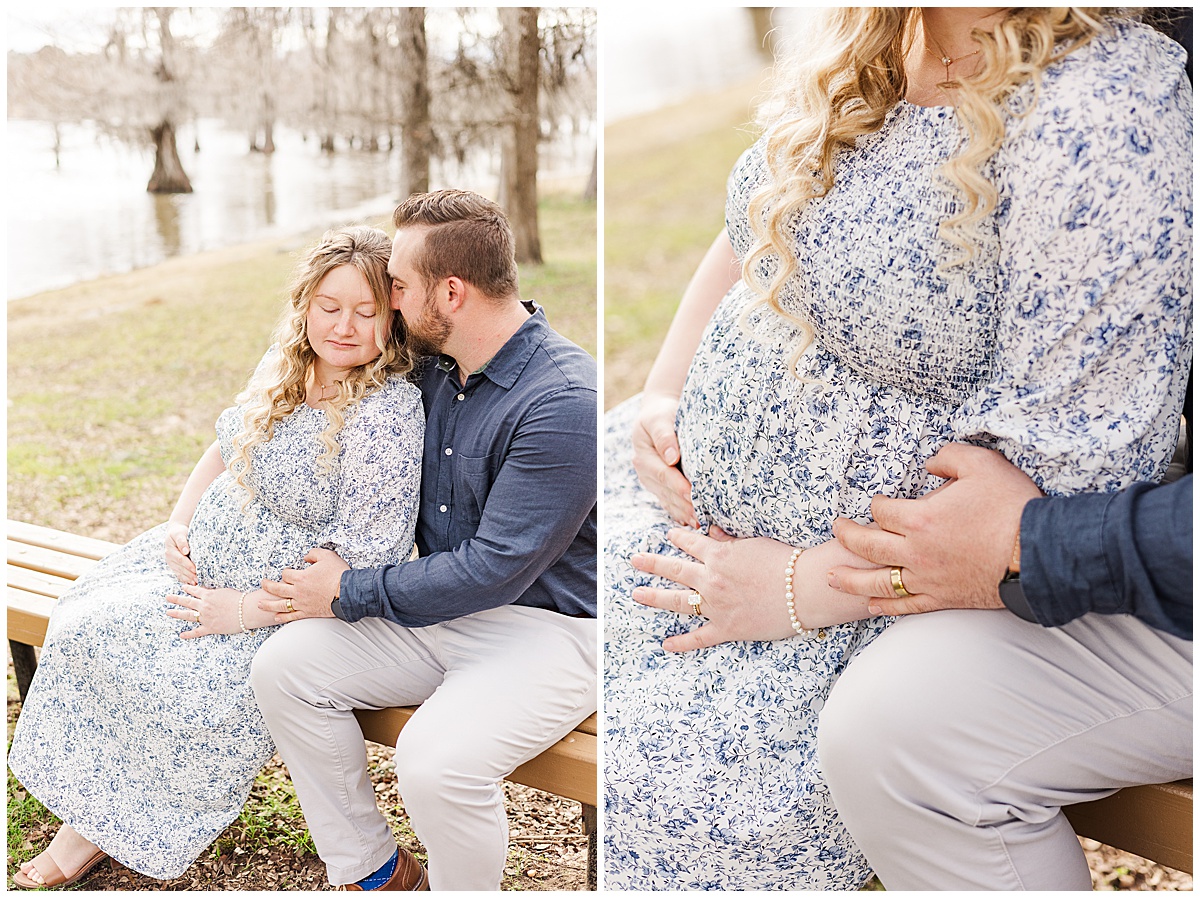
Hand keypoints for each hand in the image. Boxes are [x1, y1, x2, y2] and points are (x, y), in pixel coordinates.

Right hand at [165, 522, 196, 585]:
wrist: (175, 533)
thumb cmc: (179, 532)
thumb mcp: (180, 533)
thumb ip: (182, 541)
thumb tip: (185, 551)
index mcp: (170, 551)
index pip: (180, 560)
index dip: (188, 565)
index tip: (195, 569)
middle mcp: (169, 559)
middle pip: (180, 568)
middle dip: (189, 574)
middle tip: (198, 579)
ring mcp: (171, 563)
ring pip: (180, 573)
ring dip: (188, 578)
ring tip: (196, 583)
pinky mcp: (174, 566)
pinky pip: (179, 574)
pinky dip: (185, 579)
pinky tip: (192, 583)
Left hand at [166, 584, 245, 637]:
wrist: (246, 611)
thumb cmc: (239, 599)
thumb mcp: (224, 591)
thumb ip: (213, 592)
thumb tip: (205, 591)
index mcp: (208, 596)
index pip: (195, 591)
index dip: (188, 589)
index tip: (182, 588)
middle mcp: (204, 606)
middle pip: (187, 602)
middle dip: (176, 599)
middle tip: (167, 598)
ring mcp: (206, 618)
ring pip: (188, 615)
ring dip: (177, 613)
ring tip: (168, 612)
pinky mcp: (210, 628)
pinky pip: (197, 632)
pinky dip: (189, 634)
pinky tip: (181, 635)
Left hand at [259, 548, 346, 621]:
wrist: (348, 593)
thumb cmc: (338, 574)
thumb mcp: (327, 556)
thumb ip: (313, 553)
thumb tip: (306, 557)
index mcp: (301, 577)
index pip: (286, 574)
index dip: (285, 572)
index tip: (287, 572)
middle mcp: (298, 591)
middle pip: (277, 589)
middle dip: (268, 586)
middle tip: (263, 584)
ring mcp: (302, 603)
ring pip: (281, 605)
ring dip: (268, 604)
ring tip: (260, 604)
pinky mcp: (308, 612)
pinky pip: (292, 616)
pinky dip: (283, 617)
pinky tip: (276, 617)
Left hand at [629, 526, 873, 651]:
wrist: (804, 589)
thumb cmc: (786, 562)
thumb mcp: (754, 543)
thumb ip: (729, 540)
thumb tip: (710, 531)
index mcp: (719, 555)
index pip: (691, 544)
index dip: (678, 539)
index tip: (668, 536)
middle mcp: (711, 579)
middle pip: (674, 570)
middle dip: (652, 564)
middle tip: (634, 560)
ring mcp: (716, 605)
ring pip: (678, 601)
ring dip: (655, 597)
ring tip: (637, 595)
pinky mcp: (727, 628)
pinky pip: (700, 637)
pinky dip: (682, 642)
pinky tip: (666, 644)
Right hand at [631, 392, 696, 526]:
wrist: (659, 414)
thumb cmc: (662, 413)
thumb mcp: (660, 417)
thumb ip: (665, 435)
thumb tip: (671, 457)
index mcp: (643, 456)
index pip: (663, 474)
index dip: (677, 485)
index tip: (692, 494)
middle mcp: (644, 471)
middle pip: (666, 491)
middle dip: (684, 505)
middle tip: (701, 517)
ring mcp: (651, 481)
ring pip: (668, 500)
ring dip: (683, 512)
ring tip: (700, 523)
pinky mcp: (659, 485)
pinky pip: (669, 501)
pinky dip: (680, 512)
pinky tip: (692, 521)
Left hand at [828, 443, 1043, 614]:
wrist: (1041, 554)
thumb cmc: (1013, 507)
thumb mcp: (981, 464)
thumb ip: (949, 457)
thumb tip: (930, 464)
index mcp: (920, 518)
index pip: (881, 511)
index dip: (876, 504)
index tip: (878, 502)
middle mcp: (916, 552)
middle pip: (867, 545)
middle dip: (847, 536)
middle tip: (837, 529)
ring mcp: (928, 579)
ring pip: (878, 582)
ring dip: (852, 578)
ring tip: (833, 576)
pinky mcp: (944, 598)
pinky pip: (906, 606)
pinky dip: (885, 605)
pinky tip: (870, 604)